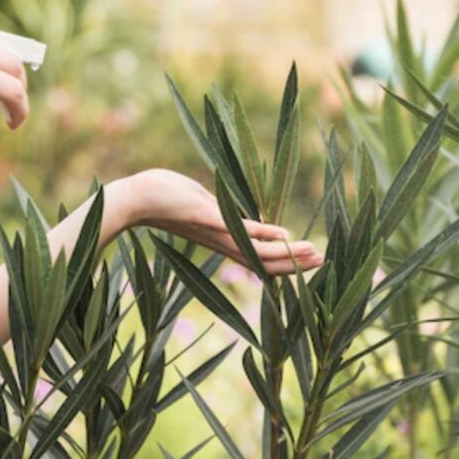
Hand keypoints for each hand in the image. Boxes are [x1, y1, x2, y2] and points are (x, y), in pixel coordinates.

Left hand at [121, 169, 323, 274]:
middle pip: (264, 262)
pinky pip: (241, 231)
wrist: (134, 199)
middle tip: (324, 262)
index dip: (285, 262)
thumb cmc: (163, 195)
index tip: (310, 260)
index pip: (258, 258)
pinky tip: (284, 236)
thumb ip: (218, 209)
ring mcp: (216, 232)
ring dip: (288, 254)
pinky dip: (264, 235)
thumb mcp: (199, 203)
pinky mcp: (208, 218)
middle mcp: (221, 242)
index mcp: (220, 240)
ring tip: (314, 253)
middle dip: (295, 263)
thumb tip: (230, 208)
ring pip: (258, 251)